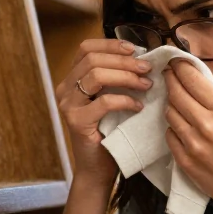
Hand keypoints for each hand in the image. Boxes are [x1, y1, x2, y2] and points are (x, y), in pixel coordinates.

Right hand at [56, 39, 153, 185]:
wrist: (97, 169)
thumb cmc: (108, 133)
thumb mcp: (111, 99)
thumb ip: (116, 79)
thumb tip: (141, 58)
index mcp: (72, 79)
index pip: (86, 48)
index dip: (110, 44)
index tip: (134, 49)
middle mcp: (65, 89)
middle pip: (93, 59)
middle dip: (124, 61)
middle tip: (147, 68)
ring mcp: (68, 105)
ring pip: (96, 76)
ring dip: (126, 77)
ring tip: (146, 85)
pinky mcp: (77, 121)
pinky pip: (104, 102)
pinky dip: (125, 100)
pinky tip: (138, 106)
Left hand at [163, 60, 212, 209]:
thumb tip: (197, 83)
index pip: (192, 78)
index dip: (180, 66)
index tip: (175, 62)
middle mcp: (206, 123)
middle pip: (176, 92)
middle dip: (170, 80)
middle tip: (168, 75)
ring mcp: (192, 142)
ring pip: (169, 112)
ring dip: (171, 104)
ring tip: (176, 102)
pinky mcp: (184, 159)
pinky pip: (169, 134)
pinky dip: (173, 128)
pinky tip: (181, 127)